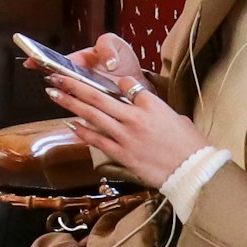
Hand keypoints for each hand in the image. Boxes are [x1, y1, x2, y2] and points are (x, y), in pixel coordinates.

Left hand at [42, 34, 207, 188]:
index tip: (104, 81)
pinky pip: (97, 139)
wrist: (192, 170)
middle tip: (56, 75)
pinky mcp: (122, 154)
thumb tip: (141, 103)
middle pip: (98, 96)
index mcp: (151, 105)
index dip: (115, 81)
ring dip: (70, 103)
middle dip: (74, 84)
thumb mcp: (176, 117)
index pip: (127, 83)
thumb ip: (155, 107)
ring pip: (92, 115)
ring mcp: (126, 136)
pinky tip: (70, 123)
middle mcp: (135, 117)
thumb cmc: (189, 144)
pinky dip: (82, 131)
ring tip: (54, 92)